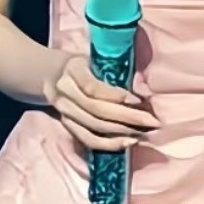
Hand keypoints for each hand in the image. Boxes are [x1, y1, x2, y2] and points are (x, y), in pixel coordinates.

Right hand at [41, 51, 158, 152]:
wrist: (51, 73)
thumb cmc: (82, 64)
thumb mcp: (93, 59)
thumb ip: (113, 70)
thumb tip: (144, 88)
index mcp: (72, 69)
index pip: (93, 87)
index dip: (116, 96)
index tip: (139, 101)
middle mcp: (65, 91)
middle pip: (96, 109)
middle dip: (128, 117)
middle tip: (152, 122)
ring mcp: (64, 110)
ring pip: (94, 126)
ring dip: (122, 132)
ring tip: (144, 133)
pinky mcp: (67, 124)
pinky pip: (88, 139)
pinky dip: (108, 144)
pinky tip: (127, 143)